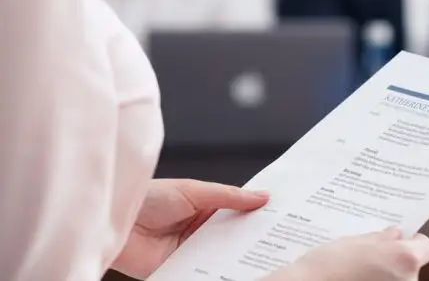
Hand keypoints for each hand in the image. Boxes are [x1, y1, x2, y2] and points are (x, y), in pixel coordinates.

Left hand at [112, 179, 268, 278]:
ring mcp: (190, 250)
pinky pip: (202, 272)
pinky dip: (215, 272)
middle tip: (279, 240)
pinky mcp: (179, 269)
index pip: (238, 211)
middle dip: (252, 238)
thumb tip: (263, 196)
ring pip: (220, 255)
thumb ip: (229, 196)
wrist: (111, 221)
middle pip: (232, 235)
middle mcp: (199, 228)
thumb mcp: (194, 191)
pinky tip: (233, 272)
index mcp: (205, 206)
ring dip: (236, 256)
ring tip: (262, 258)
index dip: (257, 214)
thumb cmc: (148, 197)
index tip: (281, 217)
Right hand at [271, 227, 428, 280]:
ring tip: (358, 277)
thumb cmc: (328, 265)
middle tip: (371, 262)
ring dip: (386, 280)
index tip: (401, 243)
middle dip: (395, 264)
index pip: (425, 248)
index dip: (413, 244)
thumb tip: (396, 235)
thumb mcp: (355, 242)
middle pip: (411, 268)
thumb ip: (381, 239)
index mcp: (404, 259)